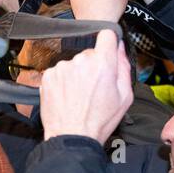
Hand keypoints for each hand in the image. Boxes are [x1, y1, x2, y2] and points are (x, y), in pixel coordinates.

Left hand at [39, 24, 134, 143]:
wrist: (72, 137)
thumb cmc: (99, 121)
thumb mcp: (125, 97)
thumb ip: (124, 67)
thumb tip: (120, 48)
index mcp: (103, 64)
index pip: (106, 35)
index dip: (108, 42)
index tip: (107, 50)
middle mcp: (80, 61)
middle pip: (89, 53)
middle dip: (93, 65)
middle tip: (94, 87)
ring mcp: (62, 68)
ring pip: (74, 63)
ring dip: (77, 74)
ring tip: (79, 95)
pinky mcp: (48, 76)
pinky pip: (59, 72)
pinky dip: (63, 81)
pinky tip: (67, 96)